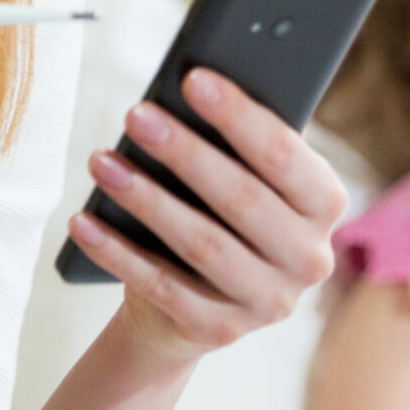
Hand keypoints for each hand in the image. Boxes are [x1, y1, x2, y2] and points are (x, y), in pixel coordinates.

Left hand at [65, 67, 348, 365]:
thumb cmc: (221, 210)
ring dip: (146, 199)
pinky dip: (118, 252)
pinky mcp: (220, 330)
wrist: (198, 301)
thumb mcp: (244, 174)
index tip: (193, 79)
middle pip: (242, 199)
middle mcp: (309, 257)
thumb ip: (235, 140)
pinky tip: (84, 222)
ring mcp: (269, 302)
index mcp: (325, 204)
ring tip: (102, 162)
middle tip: (136, 114)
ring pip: (202, 244)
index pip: (285, 155)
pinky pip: (162, 286)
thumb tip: (189, 86)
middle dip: (184, 152)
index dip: (239, 116)